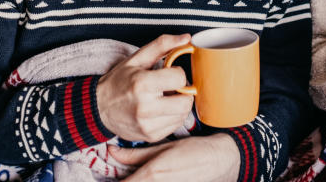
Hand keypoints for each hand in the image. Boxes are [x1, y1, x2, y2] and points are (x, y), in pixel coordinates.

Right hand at [96, 34, 194, 141]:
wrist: (98, 108)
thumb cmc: (118, 81)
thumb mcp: (137, 58)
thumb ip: (162, 45)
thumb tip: (187, 38)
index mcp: (142, 84)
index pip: (180, 79)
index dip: (178, 73)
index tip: (169, 73)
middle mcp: (145, 107)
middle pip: (185, 102)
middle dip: (184, 92)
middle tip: (173, 88)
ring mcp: (147, 125)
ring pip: (183, 115)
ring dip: (180, 105)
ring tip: (166, 98)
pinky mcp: (150, 136)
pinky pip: (175, 125)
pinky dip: (173, 116)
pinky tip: (162, 109)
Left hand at [108, 134, 239, 181]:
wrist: (221, 160)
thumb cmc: (194, 151)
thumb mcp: (163, 148)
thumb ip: (135, 154)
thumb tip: (112, 152)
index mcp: (152, 174)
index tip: (105, 180)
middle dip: (122, 181)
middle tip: (119, 176)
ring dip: (134, 181)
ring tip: (131, 175)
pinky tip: (146, 178)